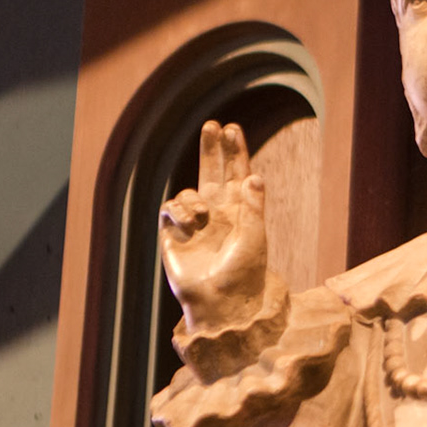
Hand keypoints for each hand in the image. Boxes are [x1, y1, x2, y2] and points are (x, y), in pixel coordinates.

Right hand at [159, 120, 268, 330]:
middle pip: (212, 172)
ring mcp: (195, 222)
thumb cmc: (243, 273)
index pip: (238, 174)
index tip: (232, 128)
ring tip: (202, 216)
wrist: (219, 301)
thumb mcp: (255, 237)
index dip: (235, 152)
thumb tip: (253, 175)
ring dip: (194, 197)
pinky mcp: (174, 233)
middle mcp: (218, 213)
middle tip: (212, 125)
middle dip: (211, 148)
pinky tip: (190, 222)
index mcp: (241, 211)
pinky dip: (179, 209)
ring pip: (189, 191)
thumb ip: (253, 205)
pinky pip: (171, 207)